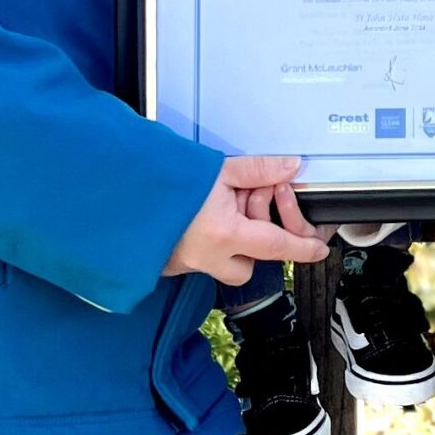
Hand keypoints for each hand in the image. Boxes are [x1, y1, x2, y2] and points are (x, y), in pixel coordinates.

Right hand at [163, 156, 330, 284]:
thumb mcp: (217, 169)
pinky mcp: (166, 265)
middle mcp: (206, 257)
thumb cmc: (162, 181)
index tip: (318, 251)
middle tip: (245, 210)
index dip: (302, 249)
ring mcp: (185, 265)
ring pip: (222, 267)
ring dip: (230, 246)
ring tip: (218, 212)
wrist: (116, 191)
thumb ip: (257, 170)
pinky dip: (203, 245)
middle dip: (255, 245)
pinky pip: (197, 262)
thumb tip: (290, 167)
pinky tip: (195, 220)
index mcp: (224, 234)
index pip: (277, 246)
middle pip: (248, 267)